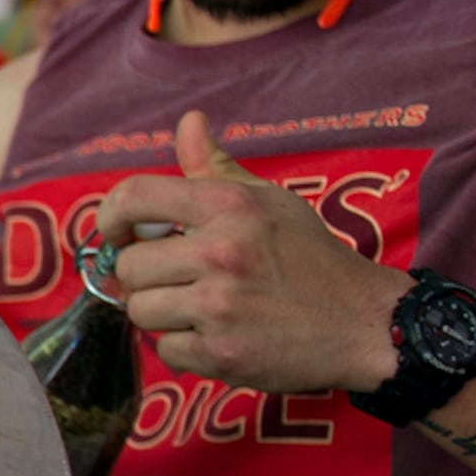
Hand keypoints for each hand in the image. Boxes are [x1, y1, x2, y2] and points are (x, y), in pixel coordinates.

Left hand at [95, 113, 404, 393]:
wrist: (365, 322)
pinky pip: (167, 352)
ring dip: (164, 315)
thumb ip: (217, 167)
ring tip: (203, 308)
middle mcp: (221, 252)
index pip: (133, 197)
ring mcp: (221, 306)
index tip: (118, 233)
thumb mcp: (269, 201)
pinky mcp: (223, 353)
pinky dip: (187, 350)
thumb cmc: (310, 258)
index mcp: (229, 206)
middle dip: (145, 277)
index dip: (111, 217)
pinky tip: (222, 336)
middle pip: (129, 266)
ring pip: (140, 311)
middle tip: (181, 280)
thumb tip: (189, 122)